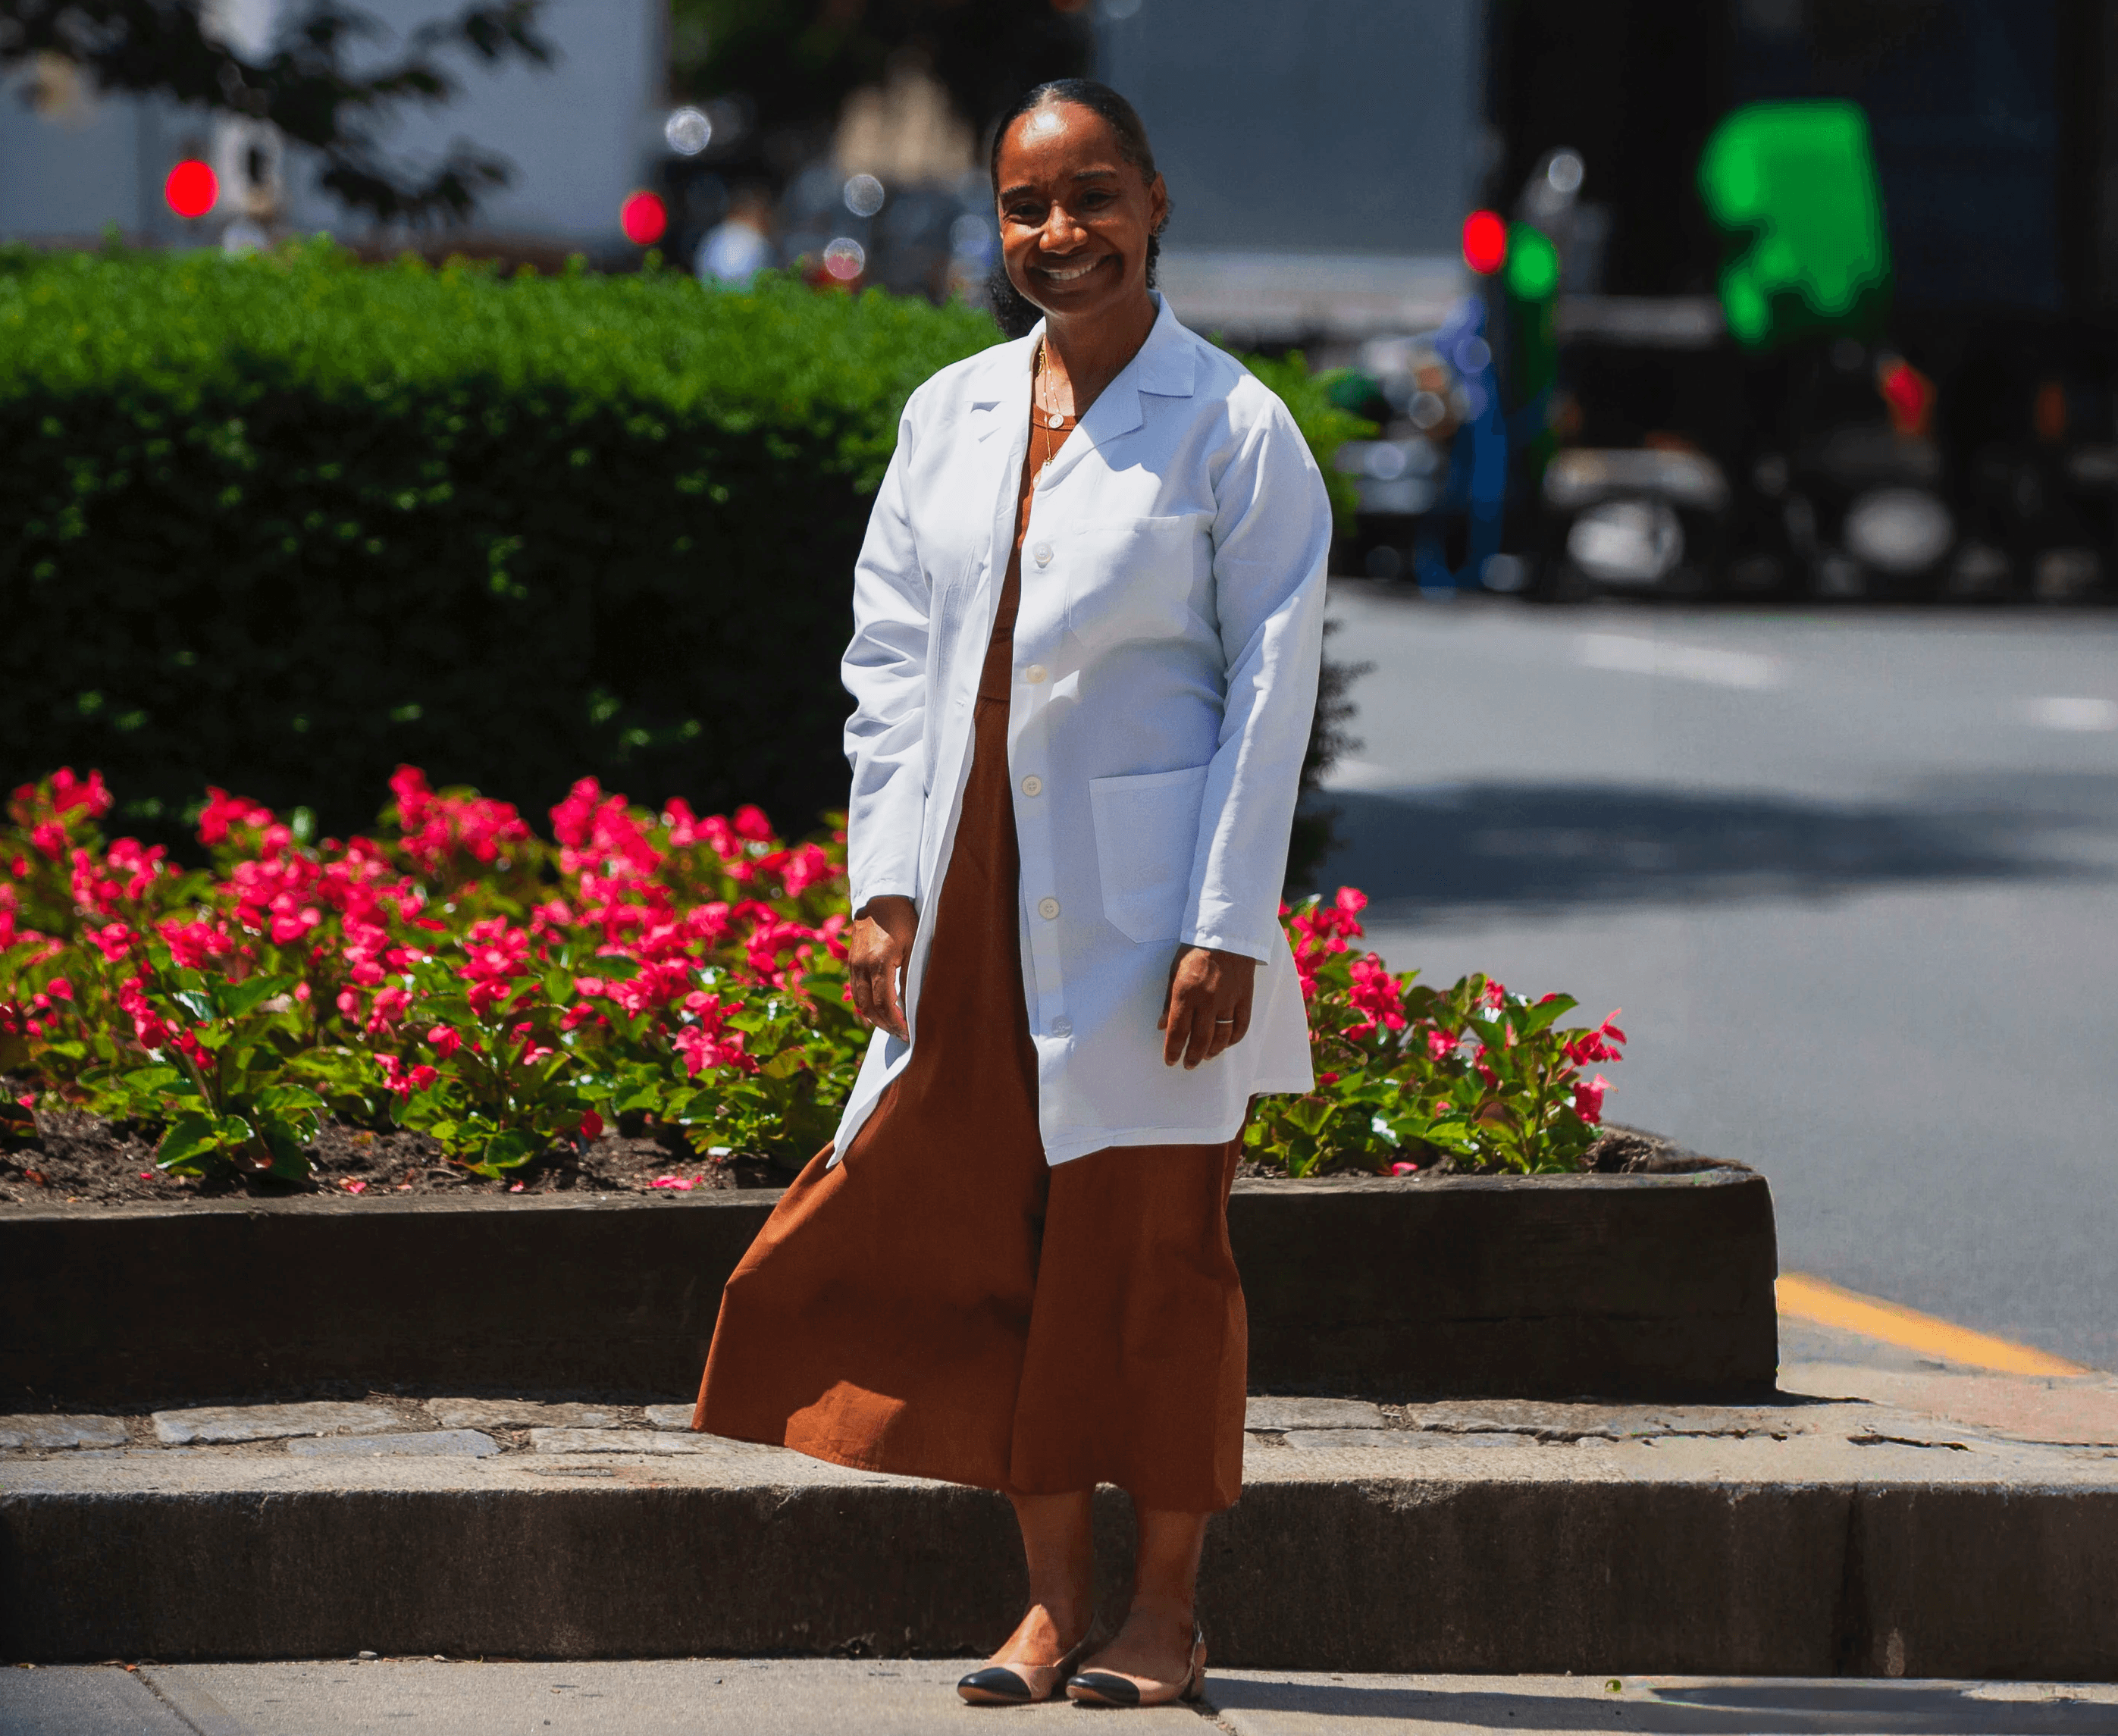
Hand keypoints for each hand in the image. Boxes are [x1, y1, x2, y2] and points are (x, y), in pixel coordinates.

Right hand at [848, 895, 917, 1039]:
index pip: (884, 1003)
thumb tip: (911, 1004)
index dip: (895, 1021)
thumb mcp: (912, 946)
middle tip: (901, 1034)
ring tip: (891, 1026)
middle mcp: (862, 966)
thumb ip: (910, 975)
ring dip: (874, 1018)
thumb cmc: (902, 920)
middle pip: (869, 1007)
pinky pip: (856, 991)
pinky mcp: (851, 963)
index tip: (907, 1032)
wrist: (880, 899)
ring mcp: (854, 965)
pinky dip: (867, 1005)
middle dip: (885, 1025)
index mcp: (879, 961)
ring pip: (860, 1002)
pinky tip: (880, 1010)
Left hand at [1158, 946, 1256, 1069]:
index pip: (1177, 1031)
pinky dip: (1233, 1038)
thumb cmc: (1195, 951)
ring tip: (1206, 1056)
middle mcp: (1207, 1000)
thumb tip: (1161, 1025)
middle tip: (1188, 1065)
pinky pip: (1241, 1025)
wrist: (1226, 934)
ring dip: (1213, 1051)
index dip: (1173, 1050)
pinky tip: (1226, 1043)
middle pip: (1200, 1039)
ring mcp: (1228, 1000)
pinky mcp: (1245, 998)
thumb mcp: (1173, 972)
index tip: (1170, 1061)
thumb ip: (1168, 1001)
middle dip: (1192, 1056)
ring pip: (1222, 1036)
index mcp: (1185, 993)